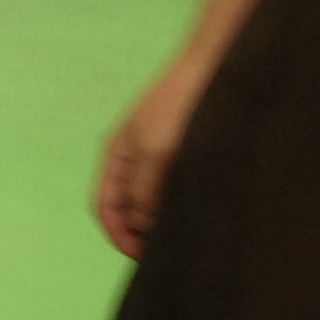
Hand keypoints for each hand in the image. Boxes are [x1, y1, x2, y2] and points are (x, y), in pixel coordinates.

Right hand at [94, 56, 211, 258]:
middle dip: (139, 231)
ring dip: (160, 218)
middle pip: (125, 207)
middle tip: (164, 250)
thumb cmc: (179, 104)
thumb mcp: (156, 154)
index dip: (117, 234)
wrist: (215, 63)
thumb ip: (143, 193)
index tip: (141, 256)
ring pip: (151, 198)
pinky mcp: (183, 149)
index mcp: (116, 155)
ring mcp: (158, 152)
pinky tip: (196, 208)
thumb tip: (141, 225)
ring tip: (182, 232)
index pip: (104, 207)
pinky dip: (178, 202)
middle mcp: (133, 157)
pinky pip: (173, 185)